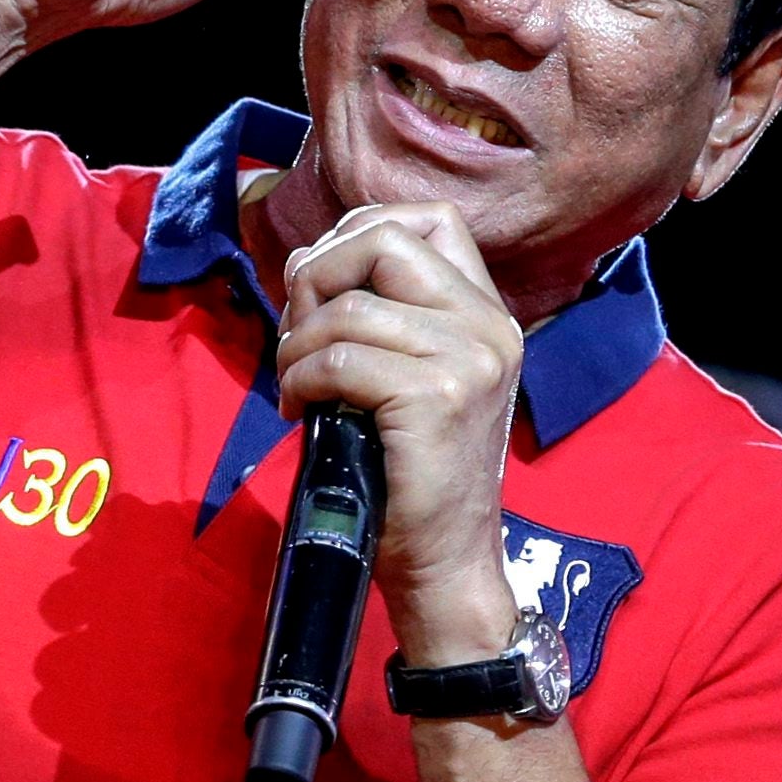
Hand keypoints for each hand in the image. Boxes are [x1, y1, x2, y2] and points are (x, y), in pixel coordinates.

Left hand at [275, 202, 523, 664]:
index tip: (323, 282)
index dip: (359, 231)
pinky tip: (296, 409)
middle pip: (383, 240)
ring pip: (348, 308)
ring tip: (292, 384)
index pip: (430, 219)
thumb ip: (382, 313)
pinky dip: (299, 379)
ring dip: (297, 344)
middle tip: (297, 332)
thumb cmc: (410, 469)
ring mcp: (468, 359)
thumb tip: (307, 261)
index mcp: (487, 313)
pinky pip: (339, 359)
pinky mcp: (436, 397)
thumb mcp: (410, 372)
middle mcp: (488, 326)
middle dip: (318, 274)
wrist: (444, 562)